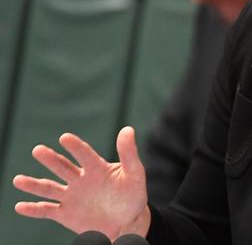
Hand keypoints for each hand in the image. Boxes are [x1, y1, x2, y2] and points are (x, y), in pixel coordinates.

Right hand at [13, 127, 150, 240]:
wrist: (128, 221)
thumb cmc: (132, 195)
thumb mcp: (135, 173)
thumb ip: (129, 153)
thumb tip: (128, 129)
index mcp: (97, 168)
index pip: (84, 154)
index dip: (76, 146)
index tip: (65, 138)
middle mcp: (81, 179)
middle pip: (63, 167)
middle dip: (51, 159)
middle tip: (38, 150)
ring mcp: (72, 196)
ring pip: (50, 188)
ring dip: (34, 184)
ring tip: (18, 179)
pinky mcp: (66, 213)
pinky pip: (47, 210)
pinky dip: (33, 209)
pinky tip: (20, 206)